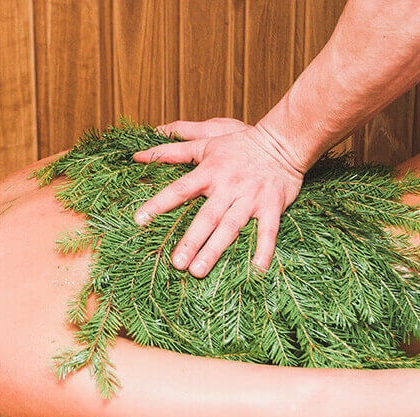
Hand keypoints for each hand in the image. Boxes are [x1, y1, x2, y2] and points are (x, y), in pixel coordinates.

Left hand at [132, 118, 305, 277]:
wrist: (283, 142)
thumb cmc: (238, 145)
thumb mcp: (204, 143)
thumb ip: (170, 151)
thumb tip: (137, 155)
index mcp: (209, 171)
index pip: (179, 190)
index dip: (159, 203)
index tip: (139, 219)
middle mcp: (228, 186)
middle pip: (206, 217)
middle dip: (191, 240)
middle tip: (176, 263)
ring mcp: (251, 198)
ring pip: (230, 227)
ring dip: (215, 250)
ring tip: (198, 271)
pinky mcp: (273, 206)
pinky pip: (268, 231)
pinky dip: (264, 250)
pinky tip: (256, 270)